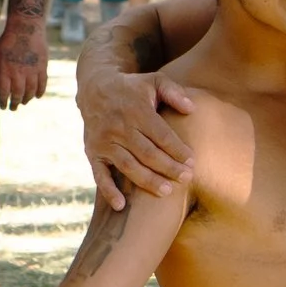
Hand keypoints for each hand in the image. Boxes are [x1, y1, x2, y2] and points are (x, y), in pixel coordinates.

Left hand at [0, 13, 49, 108]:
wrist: (27, 27)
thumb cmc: (9, 40)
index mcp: (6, 70)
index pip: (4, 91)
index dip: (3, 101)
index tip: (3, 106)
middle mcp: (19, 72)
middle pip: (18, 94)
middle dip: (15, 103)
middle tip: (13, 108)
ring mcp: (32, 70)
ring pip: (31, 91)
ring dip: (27, 99)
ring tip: (24, 102)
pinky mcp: (43, 66)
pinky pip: (42, 83)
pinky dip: (40, 91)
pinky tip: (37, 96)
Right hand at [79, 66, 195, 208]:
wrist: (95, 88)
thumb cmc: (132, 88)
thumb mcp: (154, 81)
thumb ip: (174, 92)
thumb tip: (192, 108)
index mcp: (136, 110)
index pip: (161, 135)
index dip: (177, 149)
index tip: (192, 162)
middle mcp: (119, 127)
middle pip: (147, 153)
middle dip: (168, 168)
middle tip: (186, 179)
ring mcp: (105, 141)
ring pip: (128, 165)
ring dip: (147, 180)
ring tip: (166, 192)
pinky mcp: (93, 152)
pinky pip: (99, 174)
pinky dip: (108, 190)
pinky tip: (121, 205)